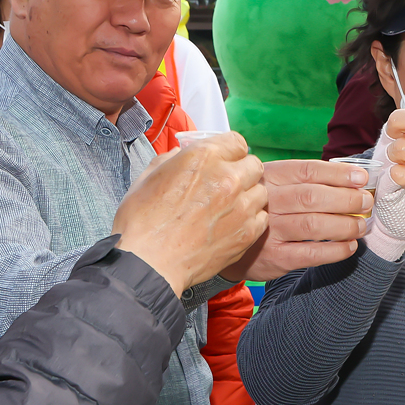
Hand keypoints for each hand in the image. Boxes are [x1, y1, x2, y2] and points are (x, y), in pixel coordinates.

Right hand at [113, 135, 267, 293]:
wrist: (149, 263)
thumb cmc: (142, 222)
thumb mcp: (148, 177)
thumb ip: (171, 159)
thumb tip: (181, 153)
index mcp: (203, 158)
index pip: (237, 142)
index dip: (230, 151)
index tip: (225, 159)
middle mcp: (228, 178)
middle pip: (254, 164)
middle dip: (242, 171)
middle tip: (228, 184)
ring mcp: (241, 207)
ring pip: (261, 191)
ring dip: (248, 195)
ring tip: (230, 207)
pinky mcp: (246, 233)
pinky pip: (262, 217)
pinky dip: (251, 219)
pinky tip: (233, 224)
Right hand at [222, 157, 370, 281]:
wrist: (226, 240)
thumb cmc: (262, 207)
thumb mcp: (272, 184)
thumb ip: (303, 180)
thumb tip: (352, 178)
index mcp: (269, 177)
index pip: (307, 170)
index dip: (338, 174)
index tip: (361, 178)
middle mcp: (267, 202)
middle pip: (312, 197)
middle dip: (346, 199)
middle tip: (366, 202)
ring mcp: (269, 231)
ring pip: (313, 225)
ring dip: (344, 225)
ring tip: (361, 225)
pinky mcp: (273, 257)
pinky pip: (310, 254)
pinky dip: (335, 251)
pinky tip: (349, 246)